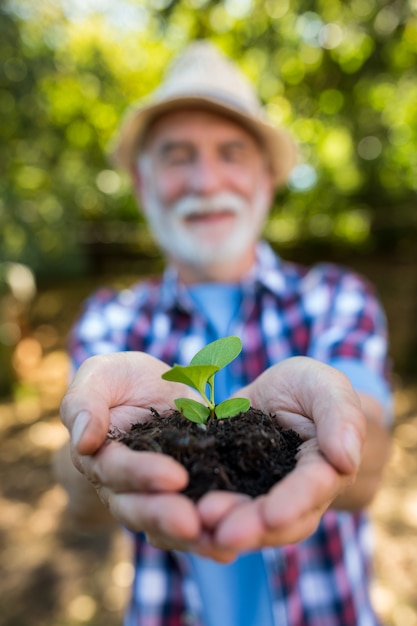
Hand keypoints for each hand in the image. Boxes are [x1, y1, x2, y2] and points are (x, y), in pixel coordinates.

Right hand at [60, 353, 209, 551]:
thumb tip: (85, 440)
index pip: (115, 471)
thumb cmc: (118, 380)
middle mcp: (124, 486)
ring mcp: (156, 494)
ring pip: (165, 526)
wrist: (152, 387)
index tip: (173, 476)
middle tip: (193, 522)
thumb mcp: (100, 376)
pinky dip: (212, 533)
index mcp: (100, 457)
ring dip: (191, 537)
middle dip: (165, 517)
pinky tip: (234, 542)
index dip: (141, 476)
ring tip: (219, 542)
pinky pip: (195, 518)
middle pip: (138, 510)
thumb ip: (85, 403)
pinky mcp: (189, 491)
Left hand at [195, 357, 366, 554]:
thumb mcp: (326, 387)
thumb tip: (346, 459)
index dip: (293, 503)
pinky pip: (214, 507)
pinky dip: (194, 514)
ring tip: (193, 522)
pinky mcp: (228, 489)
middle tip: (218, 529)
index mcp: (323, 470)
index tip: (272, 516)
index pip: (312, 490)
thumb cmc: (310, 387)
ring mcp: (259, 496)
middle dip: (248, 527)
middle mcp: (293, 495)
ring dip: (219, 527)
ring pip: (244, 523)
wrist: (279, 394)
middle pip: (276, 521)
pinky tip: (171, 512)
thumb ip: (340, 416)